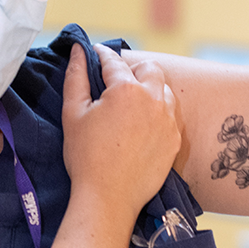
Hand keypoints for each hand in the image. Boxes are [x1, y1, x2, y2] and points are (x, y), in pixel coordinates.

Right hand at [61, 44, 180, 217]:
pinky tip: (142, 123)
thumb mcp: (73, 113)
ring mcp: (169, 120)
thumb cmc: (86, 156)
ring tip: (130, 101)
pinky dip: (158, 112)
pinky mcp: (175, 139)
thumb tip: (79, 50)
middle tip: (115, 78)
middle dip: (132, 67)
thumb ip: (76, 76)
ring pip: (164, 90)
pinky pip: (171, 115)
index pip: (114, 62)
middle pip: (149, 68)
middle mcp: (153, 100)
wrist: (108, 197)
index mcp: (127, 90)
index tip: (93, 53)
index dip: (101, 55)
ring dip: (149, 88)